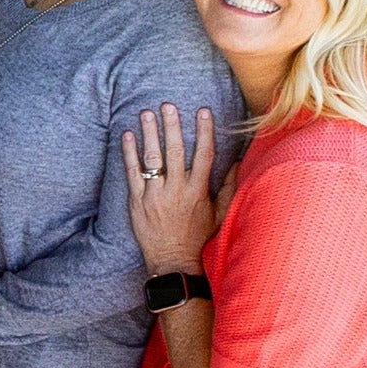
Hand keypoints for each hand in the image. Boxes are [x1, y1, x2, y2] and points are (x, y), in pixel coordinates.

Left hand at [124, 103, 217, 276]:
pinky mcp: (137, 203)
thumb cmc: (199, 238)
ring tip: (145, 114)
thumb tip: (239, 162)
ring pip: (151, 159)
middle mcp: (177, 190)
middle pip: (174, 151)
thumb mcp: (220, 214)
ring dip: (148, 134)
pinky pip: (132, 174)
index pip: (204, 154)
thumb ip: (228, 187)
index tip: (202, 111)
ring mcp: (155, 196)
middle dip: (171, 126)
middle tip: (167, 105)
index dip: (204, 131)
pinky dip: (129, 154)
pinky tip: (127, 136)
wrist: (173, 262)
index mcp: (198, 191)